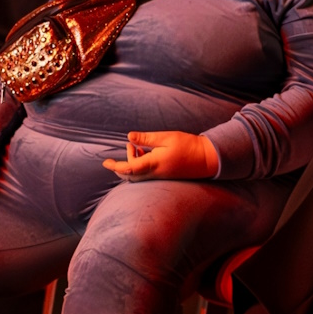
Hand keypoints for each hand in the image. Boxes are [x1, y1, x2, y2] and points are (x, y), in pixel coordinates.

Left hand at [102, 130, 218, 180]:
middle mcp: (154, 173)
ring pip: (137, 175)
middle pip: (130, 175)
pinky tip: (146, 153)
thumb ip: (147, 139)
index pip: (129, 168)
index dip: (115, 166)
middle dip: (122, 164)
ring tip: (138, 147)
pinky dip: (140, 164)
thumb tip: (129, 137)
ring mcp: (160, 176)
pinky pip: (146, 174)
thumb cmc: (188, 146)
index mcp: (153, 164)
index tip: (106, 163)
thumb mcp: (166, 138)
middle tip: (128, 147)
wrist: (207, 159)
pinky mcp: (164, 176)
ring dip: (132, 162)